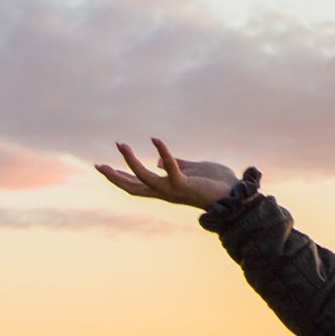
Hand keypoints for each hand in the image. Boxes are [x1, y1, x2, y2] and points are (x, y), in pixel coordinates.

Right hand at [94, 136, 238, 210]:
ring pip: (145, 179)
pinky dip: (163, 154)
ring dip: (131, 162)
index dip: (119, 177)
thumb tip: (157, 161)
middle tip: (98, 165)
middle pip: (133, 187)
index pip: (136, 184)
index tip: (102, 167)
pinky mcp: (185, 185)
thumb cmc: (216, 183)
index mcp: (165, 188)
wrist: (236, 195)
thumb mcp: (191, 169)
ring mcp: (174, 190)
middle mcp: (165, 192)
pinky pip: (171, 169)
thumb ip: (174, 164)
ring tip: (121, 144)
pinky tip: (155, 139)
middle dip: (115, 177)